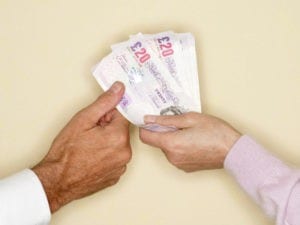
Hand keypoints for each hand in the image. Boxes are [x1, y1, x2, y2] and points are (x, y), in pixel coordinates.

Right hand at [33, 82, 131, 212]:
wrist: (57, 181)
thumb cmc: (66, 153)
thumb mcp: (83, 120)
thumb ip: (104, 102)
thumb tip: (119, 88)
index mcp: (119, 137)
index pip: (122, 115)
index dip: (107, 115)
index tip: (97, 120)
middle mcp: (125, 153)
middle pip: (120, 130)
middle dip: (107, 129)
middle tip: (90, 135)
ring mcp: (121, 166)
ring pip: (118, 145)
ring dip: (108, 143)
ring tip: (89, 148)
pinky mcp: (116, 175)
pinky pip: (116, 159)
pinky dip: (107, 156)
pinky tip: (92, 158)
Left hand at [139, 112, 240, 171]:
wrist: (233, 151)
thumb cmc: (216, 133)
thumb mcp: (190, 118)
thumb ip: (166, 119)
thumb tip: (149, 119)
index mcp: (171, 143)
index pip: (145, 137)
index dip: (145, 127)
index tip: (150, 121)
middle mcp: (172, 157)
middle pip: (157, 142)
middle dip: (163, 131)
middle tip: (178, 123)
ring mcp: (178, 164)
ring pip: (166, 148)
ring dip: (172, 139)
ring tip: (189, 132)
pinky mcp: (185, 168)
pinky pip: (175, 155)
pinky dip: (179, 147)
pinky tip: (192, 141)